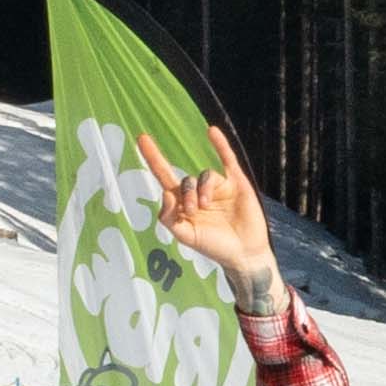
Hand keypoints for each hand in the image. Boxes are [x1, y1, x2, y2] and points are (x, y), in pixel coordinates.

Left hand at [150, 134, 277, 302]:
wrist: (243, 253)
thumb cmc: (214, 246)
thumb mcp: (185, 236)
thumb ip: (168, 218)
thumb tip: (166, 193)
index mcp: (183, 203)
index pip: (165, 175)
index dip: (154, 158)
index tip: (142, 138)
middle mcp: (199, 192)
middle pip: (186, 181)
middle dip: (186, 194)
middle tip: (192, 210)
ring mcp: (219, 187)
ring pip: (205, 176)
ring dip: (202, 189)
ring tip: (206, 205)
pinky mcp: (237, 184)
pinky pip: (228, 160)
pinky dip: (220, 145)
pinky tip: (211, 132)